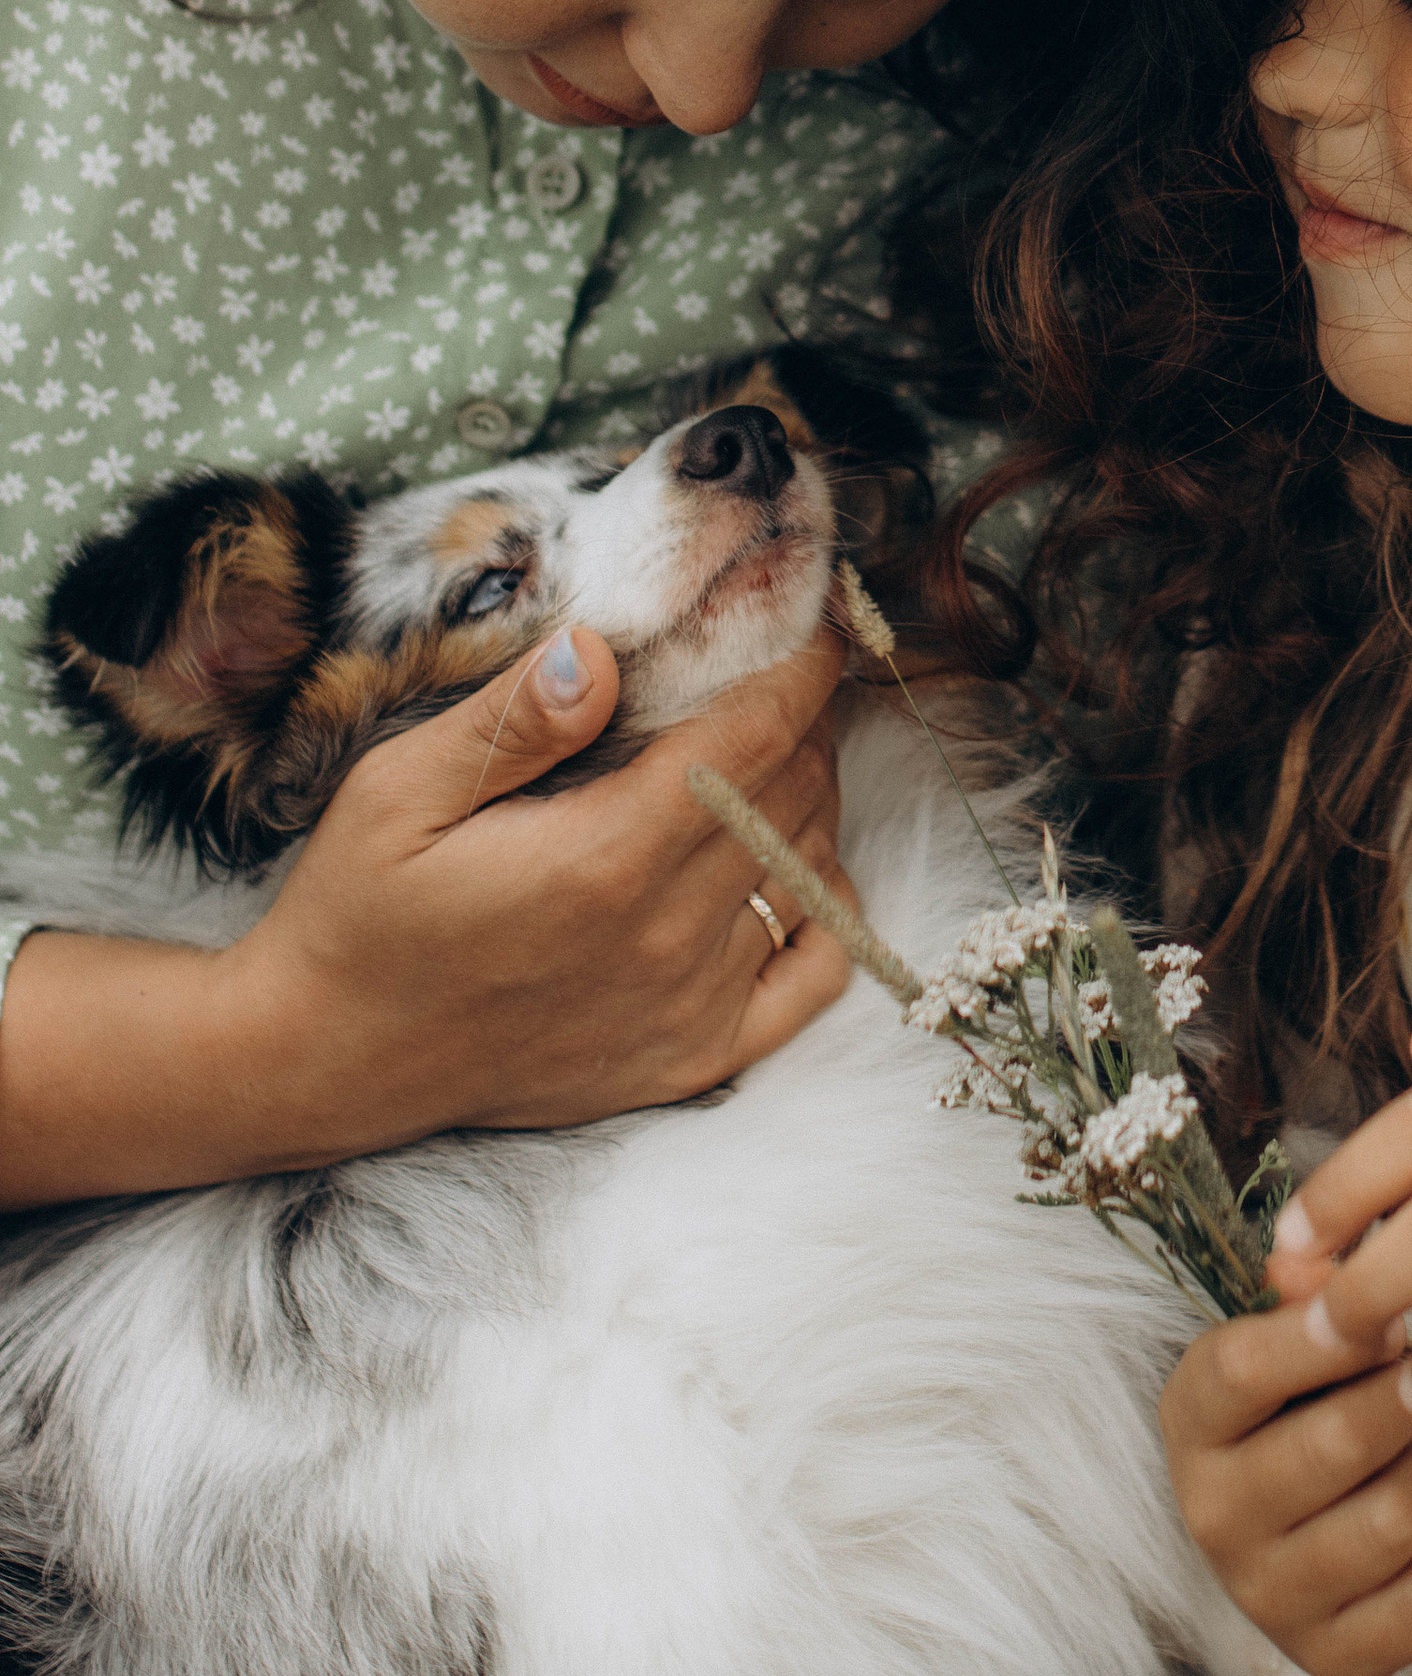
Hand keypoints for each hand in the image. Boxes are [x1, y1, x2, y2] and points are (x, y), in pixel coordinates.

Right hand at [0, 624, 859, 1202]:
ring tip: (771, 751)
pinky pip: (814, 975)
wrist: (325, 1063)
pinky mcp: (692, 1060)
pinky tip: (791, 865)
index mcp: (604, 860)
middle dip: (804, 717)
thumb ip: (511, 720)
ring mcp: (687, 1008)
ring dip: (809, 799)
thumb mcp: (398, 791)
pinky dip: (823, 907)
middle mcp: (665, 938)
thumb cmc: (356, 914)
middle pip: (795, 794)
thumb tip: (600, 649)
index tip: (814, 613)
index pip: (757, 738)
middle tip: (778, 668)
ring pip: (810, 870)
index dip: (803, 665)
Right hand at [1160, 1298, 1411, 1675]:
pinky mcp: (1329, 1658)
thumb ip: (1304, 1294)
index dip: (1333, 1334)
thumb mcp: (1291, 1340)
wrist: (1302, 1529)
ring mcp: (1265, 1596)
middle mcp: (1211, 1516)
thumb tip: (1309, 1263)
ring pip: (1397, 1515)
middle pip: (1339, 1442)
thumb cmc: (1304, 1406)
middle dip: (1408, 1401)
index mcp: (1191, 1420)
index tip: (1391, 1321)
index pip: (1247, 1366)